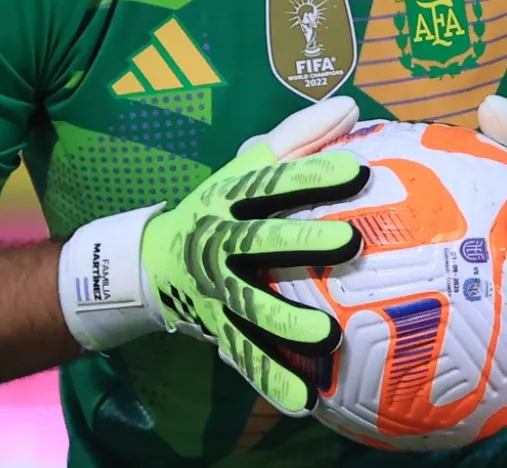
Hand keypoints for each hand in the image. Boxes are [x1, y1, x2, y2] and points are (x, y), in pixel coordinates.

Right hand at [59, 97, 369, 414]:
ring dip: (289, 323)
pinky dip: (273, 379)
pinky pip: (246, 356)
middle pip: (260, 239)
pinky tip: (306, 400)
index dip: (315, 172)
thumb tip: (351, 106)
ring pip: (252, 306)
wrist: (147, 263)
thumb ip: (299, 139)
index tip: (360, 170)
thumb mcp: (247, 167)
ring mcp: (214, 288)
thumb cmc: (219, 207)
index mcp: (229, 195)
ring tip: (329, 335)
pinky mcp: (216, 328)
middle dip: (304, 241)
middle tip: (351, 241)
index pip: (275, 179)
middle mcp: (217, 239)